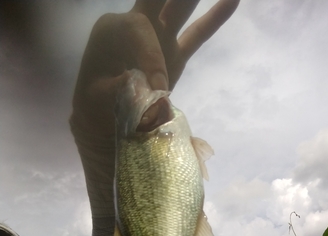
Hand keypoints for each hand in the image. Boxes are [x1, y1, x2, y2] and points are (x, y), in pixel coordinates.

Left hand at [70, 0, 239, 139]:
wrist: (103, 115)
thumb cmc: (97, 106)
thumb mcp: (99, 100)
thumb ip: (120, 90)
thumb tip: (144, 88)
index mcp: (111, 31)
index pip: (139, 31)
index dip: (152, 57)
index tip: (161, 90)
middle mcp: (135, 25)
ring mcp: (158, 36)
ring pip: (179, 8)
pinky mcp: (174, 53)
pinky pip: (197, 35)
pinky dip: (214, 18)